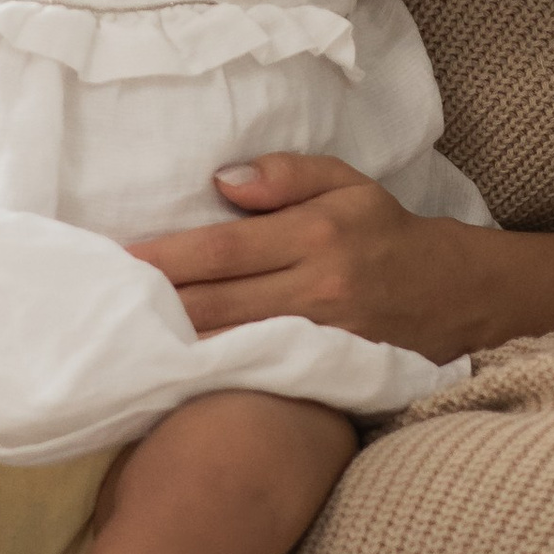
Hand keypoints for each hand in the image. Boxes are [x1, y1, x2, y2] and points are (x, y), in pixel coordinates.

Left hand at [127, 154, 490, 357]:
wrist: (453, 296)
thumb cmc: (385, 231)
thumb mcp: (348, 182)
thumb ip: (288, 174)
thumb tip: (223, 179)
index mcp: (317, 235)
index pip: (225, 249)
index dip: (167, 258)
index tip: (118, 261)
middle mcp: (317, 292)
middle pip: (218, 305)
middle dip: (156, 307)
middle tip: (101, 305)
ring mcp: (321, 344)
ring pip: (232, 349)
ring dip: (176, 347)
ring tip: (124, 341)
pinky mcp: (326, 379)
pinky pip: (259, 378)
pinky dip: (214, 378)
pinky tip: (175, 377)